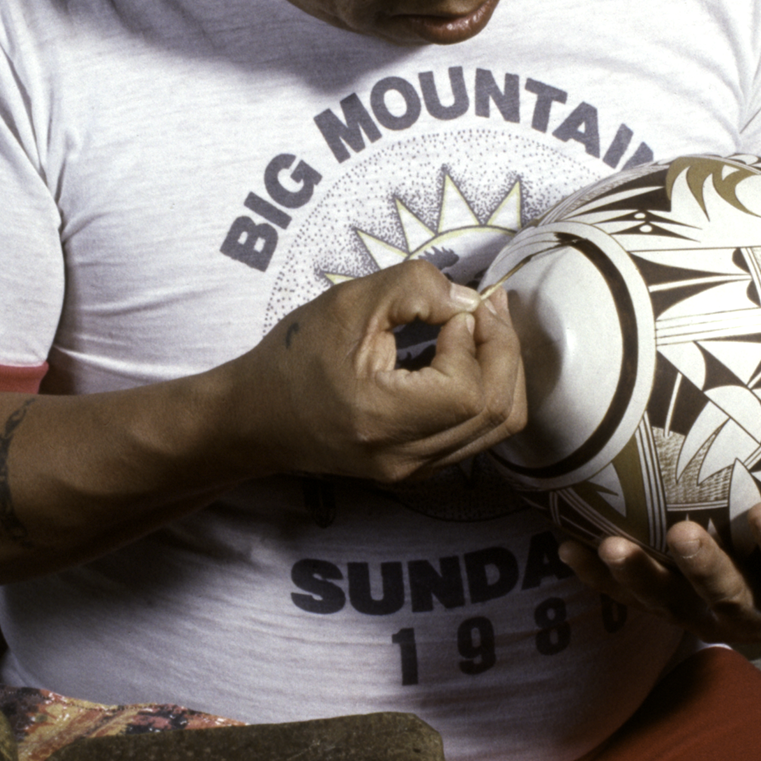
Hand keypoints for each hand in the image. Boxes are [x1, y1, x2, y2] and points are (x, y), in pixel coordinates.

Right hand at [230, 259, 526, 482]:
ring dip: (503, 370)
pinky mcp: (418, 470)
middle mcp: (403, 458)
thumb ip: (413, 288)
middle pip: (496, 411)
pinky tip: (468, 357)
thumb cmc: (292, 359)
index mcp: (380, 420)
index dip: (475, 342)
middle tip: (488, 306)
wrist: (256, 420)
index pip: (467, 390)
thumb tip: (469, 301)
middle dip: (504, 349)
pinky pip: (478, 435)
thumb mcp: (346, 304)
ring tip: (483, 326)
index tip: (453, 309)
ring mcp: (414, 471)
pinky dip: (487, 392)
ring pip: (498, 428)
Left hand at [557, 456, 760, 642]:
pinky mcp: (670, 612)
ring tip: (609, 546)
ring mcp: (705, 616)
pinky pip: (630, 598)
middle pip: (726, 596)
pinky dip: (598, 577)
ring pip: (669, 603)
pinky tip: (567, 546)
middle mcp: (753, 614)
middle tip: (681, 533)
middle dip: (703, 567)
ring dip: (637, 576)